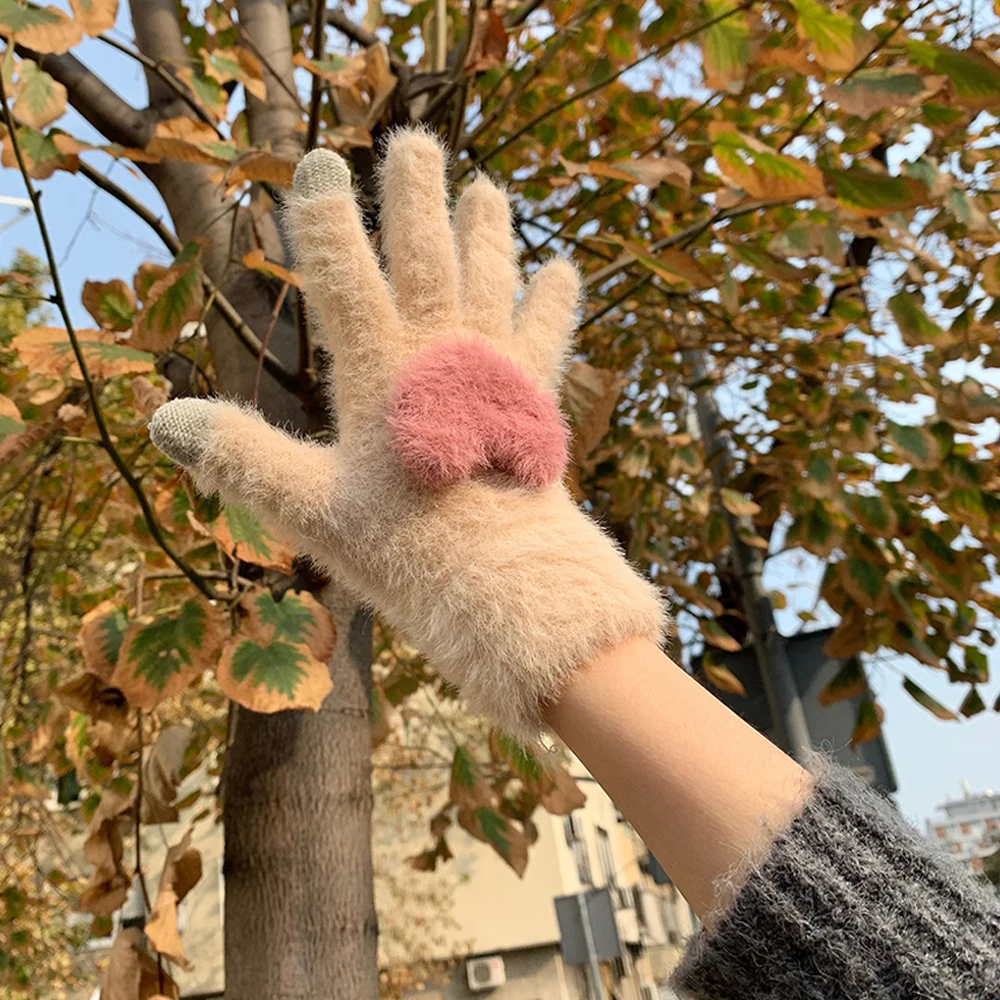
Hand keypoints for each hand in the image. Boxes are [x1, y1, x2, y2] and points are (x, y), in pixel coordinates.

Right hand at [149, 130, 665, 739]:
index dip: (328, 218)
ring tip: (487, 191)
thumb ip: (240, 458)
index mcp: (378, 373)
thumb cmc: (402, 548)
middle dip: (417, 198)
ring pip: (489, 282)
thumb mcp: (308, 507)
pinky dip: (553, 301)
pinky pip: (547, 336)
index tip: (321, 164)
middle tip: (417, 143)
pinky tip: (562, 269)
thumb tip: (164, 423)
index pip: (345, 276)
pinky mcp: (533, 400)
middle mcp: (439, 356)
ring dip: (487, 233)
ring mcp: (493, 373)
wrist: (501, 580)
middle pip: (427, 258)